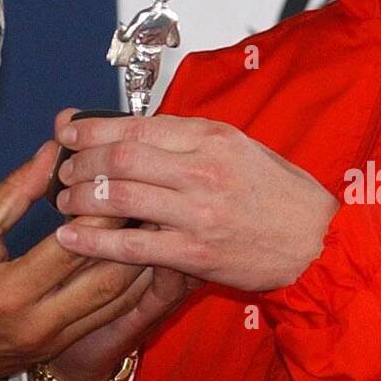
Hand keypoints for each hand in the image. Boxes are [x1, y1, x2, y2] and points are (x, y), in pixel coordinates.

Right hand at [0, 140, 148, 380]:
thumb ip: (15, 193)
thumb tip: (52, 153)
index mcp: (9, 290)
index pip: (73, 245)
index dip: (102, 209)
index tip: (120, 176)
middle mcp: (38, 322)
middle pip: (107, 277)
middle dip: (133, 235)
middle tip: (151, 197)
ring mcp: (52, 342)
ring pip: (116, 302)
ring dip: (141, 262)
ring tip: (155, 222)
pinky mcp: (59, 349)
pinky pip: (108, 317)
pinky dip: (130, 287)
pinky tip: (142, 257)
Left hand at [51, 111, 338, 291]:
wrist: (317, 241)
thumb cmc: (276, 191)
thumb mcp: (237, 146)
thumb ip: (186, 138)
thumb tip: (132, 129)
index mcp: (210, 137)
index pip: (136, 126)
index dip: (93, 128)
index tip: (67, 130)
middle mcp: (202, 170)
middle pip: (121, 158)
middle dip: (81, 162)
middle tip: (63, 168)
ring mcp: (198, 213)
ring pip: (121, 199)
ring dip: (82, 199)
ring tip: (64, 200)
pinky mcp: (196, 254)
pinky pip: (133, 247)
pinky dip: (94, 242)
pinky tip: (71, 238)